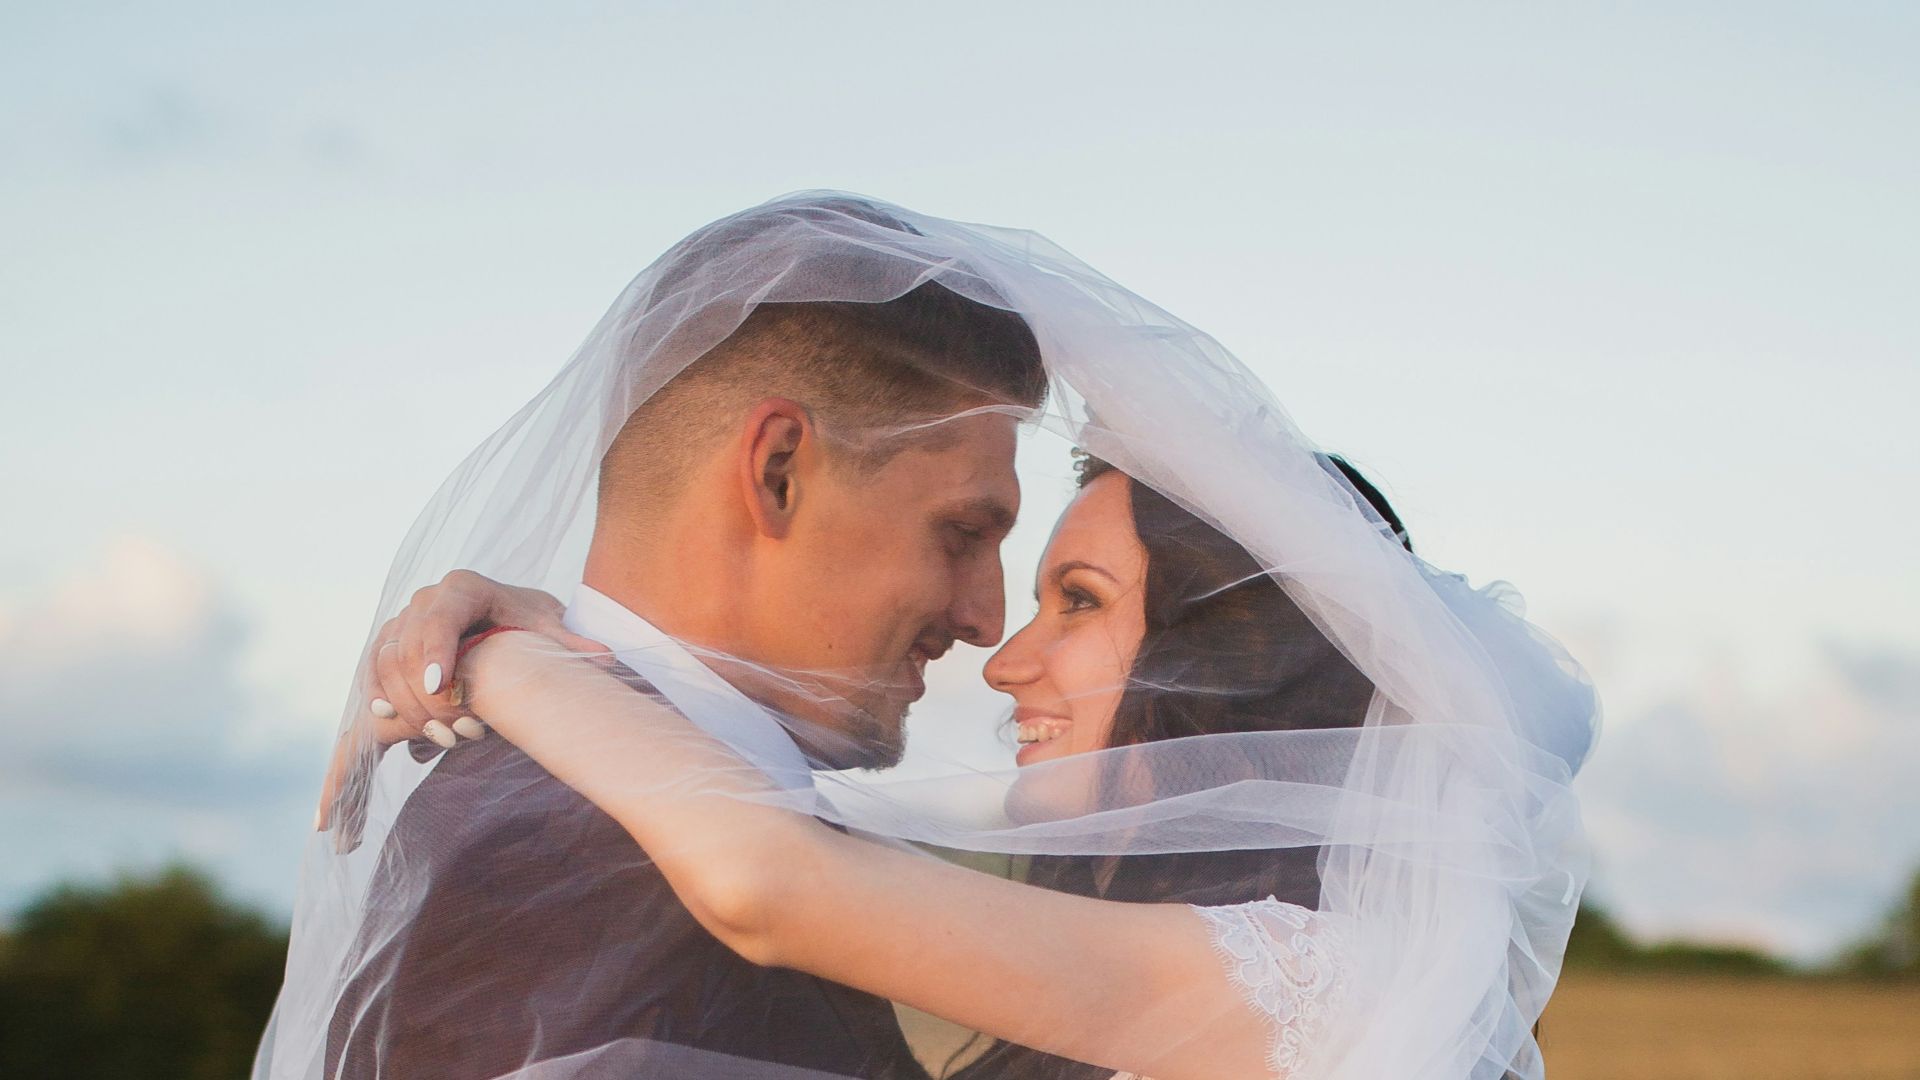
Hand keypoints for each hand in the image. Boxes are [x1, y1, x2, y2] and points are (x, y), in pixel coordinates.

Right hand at [315, 570, 607, 840]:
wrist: (502, 616)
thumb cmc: (528, 621)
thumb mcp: (549, 627)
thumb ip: (567, 645)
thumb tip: (603, 658)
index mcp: (458, 590)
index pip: (438, 617)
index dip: (435, 650)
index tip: (441, 684)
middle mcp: (415, 611)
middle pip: (403, 658)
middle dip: (430, 701)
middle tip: (463, 735)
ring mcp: (391, 645)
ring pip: (378, 686)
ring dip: (405, 721)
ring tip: (444, 746)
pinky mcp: (381, 685)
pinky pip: (356, 730)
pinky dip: (344, 773)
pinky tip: (332, 822)